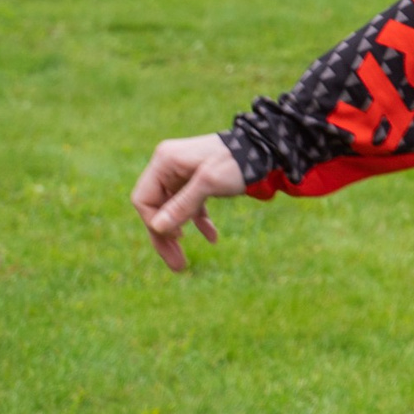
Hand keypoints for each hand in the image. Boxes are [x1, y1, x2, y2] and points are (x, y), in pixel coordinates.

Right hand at [130, 133, 246, 271]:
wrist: (269, 148)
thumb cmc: (238, 161)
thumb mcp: (209, 183)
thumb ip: (183, 204)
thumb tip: (157, 228)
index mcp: (165, 162)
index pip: (144, 199)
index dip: (154, 222)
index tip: (176, 240)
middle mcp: (169, 167)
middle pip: (156, 208)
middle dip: (165, 237)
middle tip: (177, 266)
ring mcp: (183, 173)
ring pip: (173, 210)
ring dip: (179, 235)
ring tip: (183, 264)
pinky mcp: (199, 180)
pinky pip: (192, 205)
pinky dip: (199, 221)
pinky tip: (212, 238)